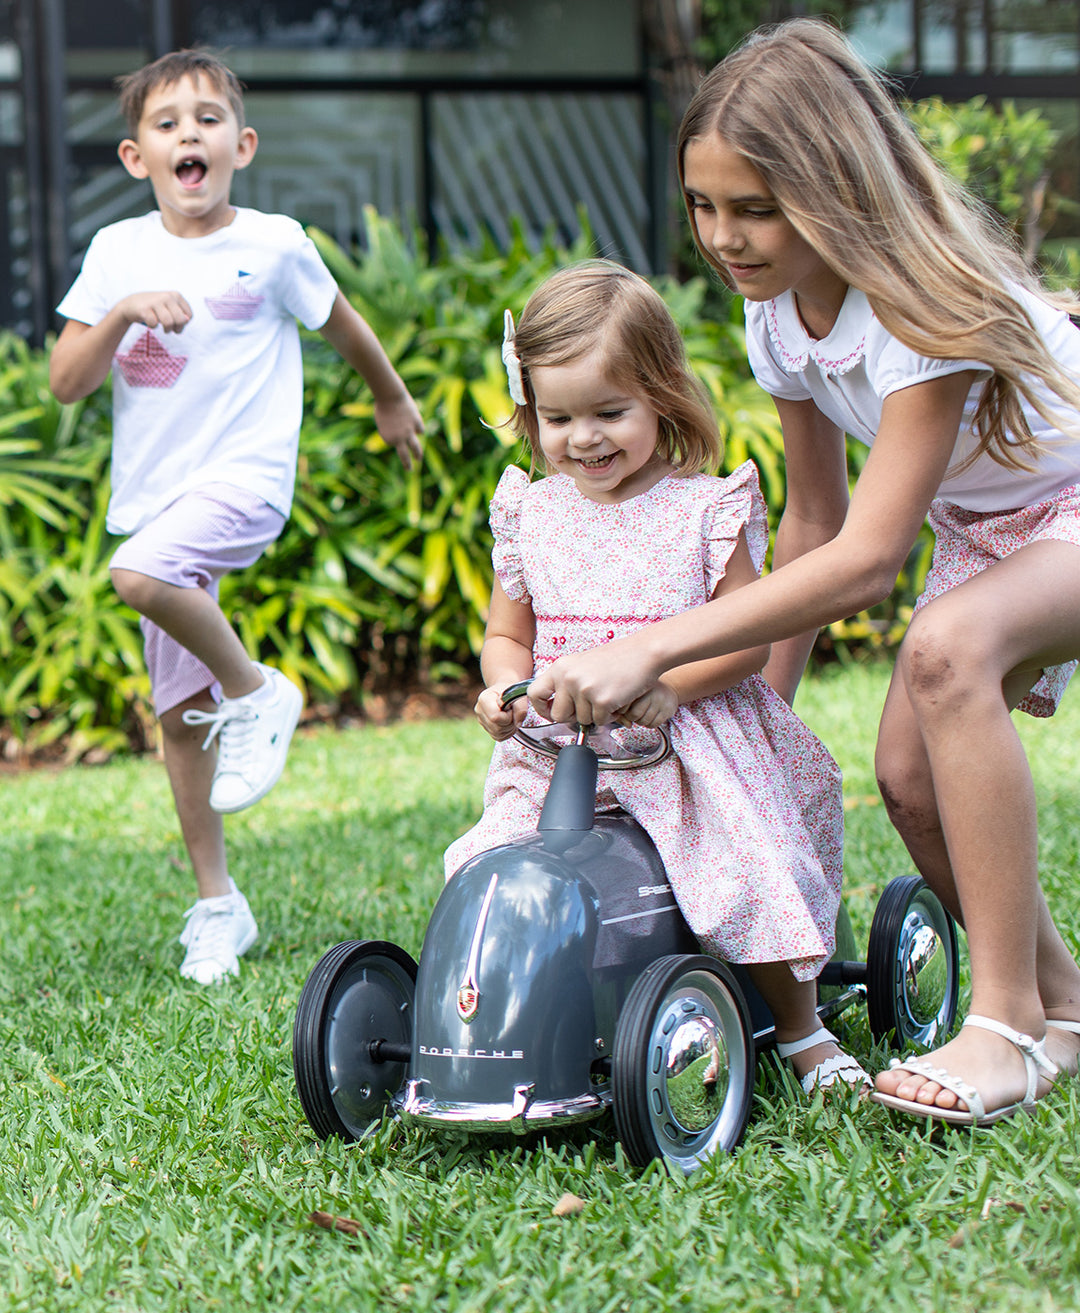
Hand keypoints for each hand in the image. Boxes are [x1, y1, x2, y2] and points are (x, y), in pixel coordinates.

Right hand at [118, 291, 191, 333]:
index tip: (175, 322)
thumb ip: (182, 316)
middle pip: (181, 320)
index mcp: (176, 295)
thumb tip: (186, 320)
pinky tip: (150, 322)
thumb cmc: (156, 309)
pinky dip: (153, 327)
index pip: (189, 316)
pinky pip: (154, 324)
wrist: (132, 304)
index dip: (184, 324)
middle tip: (171, 328)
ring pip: (168, 323)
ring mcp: (155, 301)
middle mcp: (167, 296)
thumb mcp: (171, 310)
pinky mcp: (144, 308)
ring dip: (167, 330)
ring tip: (165, 329)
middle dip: (177, 328)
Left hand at [374, 393, 424, 469]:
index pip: (393, 443)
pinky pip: (420, 430)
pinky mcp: (416, 423)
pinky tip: (418, 431)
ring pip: (416, 448)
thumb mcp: (383, 421)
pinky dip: (419, 430)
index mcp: (388, 439)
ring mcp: (409, 432)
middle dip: (407, 464)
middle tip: (409, 470)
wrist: (389, 396)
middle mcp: (399, 438)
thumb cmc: (383, 407)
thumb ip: (391, 430)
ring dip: (417, 455)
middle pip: (405, 456)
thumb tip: (401, 436)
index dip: (394, 438)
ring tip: (418, 459)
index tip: (392, 431)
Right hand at [475, 684, 527, 740]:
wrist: (506, 691)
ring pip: (498, 734)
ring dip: (509, 728)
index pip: (495, 717)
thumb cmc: (512, 691)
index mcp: (484, 698)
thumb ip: (520, 708)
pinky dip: (507, 732)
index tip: (511, 708)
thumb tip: (518, 724)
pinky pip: (499, 737)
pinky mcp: (486, 728)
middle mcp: (479, 710)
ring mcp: (481, 720)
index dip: (507, 716)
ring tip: (510, 715)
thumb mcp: (518, 695)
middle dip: (510, 722)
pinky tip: (508, 721)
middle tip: (512, 711)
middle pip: (497, 728)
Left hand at [528, 636, 662, 726]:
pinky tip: (617, 698)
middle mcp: (568, 678)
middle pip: (558, 715)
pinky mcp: (602, 700)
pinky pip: (600, 721)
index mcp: (560, 667)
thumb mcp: (582, 664)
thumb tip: (557, 709)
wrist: (644, 652)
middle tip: (589, 707)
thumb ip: (566, 683)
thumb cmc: (617, 658)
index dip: (541, 708)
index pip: (535, 693)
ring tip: (607, 695)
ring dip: (596, 714)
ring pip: (582, 720)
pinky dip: (609, 715)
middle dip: (573, 717)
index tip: (551, 712)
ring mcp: (584, 689)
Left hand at [619, 680, 677, 728]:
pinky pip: (653, 724)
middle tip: (634, 714)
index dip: (622, 711)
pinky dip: (649, 725)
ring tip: (643, 715)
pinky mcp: (667, 710)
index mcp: (638, 686)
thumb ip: (624, 709)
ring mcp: (660, 700)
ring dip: (641, 722)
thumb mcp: (634, 694)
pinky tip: (651, 718)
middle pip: (634, 714)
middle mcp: (650, 692)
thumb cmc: (645, 694)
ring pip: (644, 721)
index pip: (624, 705)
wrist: (668, 688)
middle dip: (632, 718)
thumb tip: (628, 725)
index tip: (625, 709)